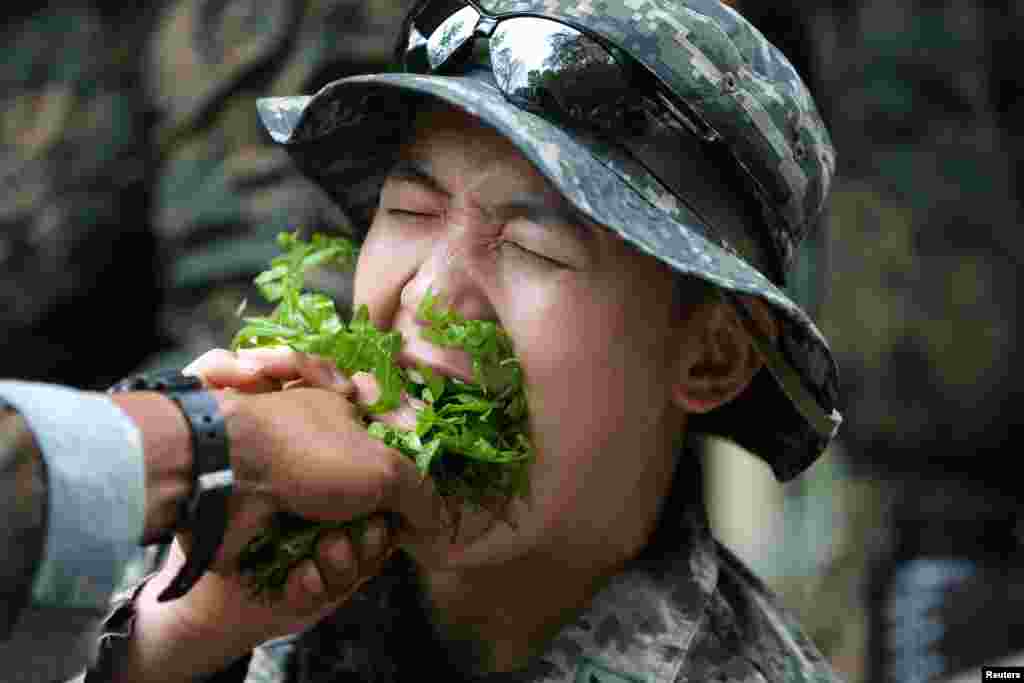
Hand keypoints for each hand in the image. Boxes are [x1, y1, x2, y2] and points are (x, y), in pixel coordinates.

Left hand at [118, 348, 444, 680]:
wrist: (226, 479)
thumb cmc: (309, 455)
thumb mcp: (386, 467)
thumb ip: (422, 496)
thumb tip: (440, 524)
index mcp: (345, 429)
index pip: (389, 475)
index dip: (400, 504)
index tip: (400, 517)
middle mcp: (318, 465)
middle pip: (366, 521)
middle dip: (368, 537)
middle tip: (358, 533)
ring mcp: (290, 503)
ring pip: (337, 552)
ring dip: (338, 559)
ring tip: (324, 550)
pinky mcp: (266, 541)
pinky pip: (302, 573)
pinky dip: (305, 578)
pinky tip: (301, 573)